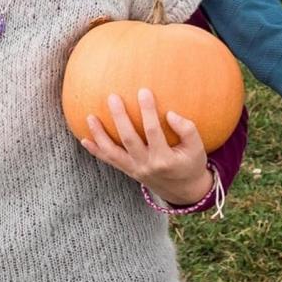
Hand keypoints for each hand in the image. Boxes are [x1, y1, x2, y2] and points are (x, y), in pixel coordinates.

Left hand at [81, 88, 212, 205]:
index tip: (143, 91)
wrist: (184, 190)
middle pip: (128, 139)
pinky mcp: (129, 171)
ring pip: (113, 152)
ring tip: (90, 116)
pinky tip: (84, 139)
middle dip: (119, 118)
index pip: (153, 132)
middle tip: (112, 97)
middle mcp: (146, 165)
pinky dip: (96, 151)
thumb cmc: (191, 163)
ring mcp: (135, 169)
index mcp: (164, 159)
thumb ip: (188, 130)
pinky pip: (109, 161)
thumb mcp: (198, 148)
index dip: (148, 111)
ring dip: (100, 135)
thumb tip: (170, 114)